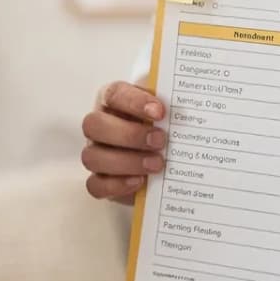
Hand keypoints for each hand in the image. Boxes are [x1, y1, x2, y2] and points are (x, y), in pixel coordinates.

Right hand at [81, 81, 166, 204]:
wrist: (162, 152)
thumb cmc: (162, 124)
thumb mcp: (167, 107)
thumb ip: (172, 100)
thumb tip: (188, 100)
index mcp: (113, 100)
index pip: (114, 95)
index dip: (134, 103)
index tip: (160, 112)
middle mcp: (100, 125)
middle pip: (95, 125)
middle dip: (129, 134)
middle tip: (160, 141)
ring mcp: (96, 153)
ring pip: (92, 157)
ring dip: (126, 162)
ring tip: (157, 164)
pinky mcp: (100, 180)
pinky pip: (95, 185)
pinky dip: (116, 185)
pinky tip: (140, 182)